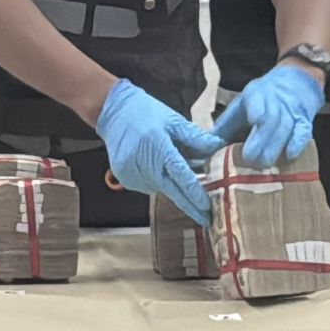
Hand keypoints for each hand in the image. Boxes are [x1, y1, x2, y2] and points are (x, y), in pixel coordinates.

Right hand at [97, 80, 224, 224]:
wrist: (113, 112)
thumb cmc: (143, 112)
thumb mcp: (173, 120)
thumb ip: (195, 137)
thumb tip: (216, 146)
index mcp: (158, 147)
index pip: (180, 175)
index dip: (194, 193)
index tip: (206, 207)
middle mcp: (144, 164)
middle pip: (172, 191)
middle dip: (190, 207)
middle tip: (206, 218)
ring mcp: (132, 173)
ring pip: (161, 188)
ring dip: (173, 185)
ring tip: (174, 168)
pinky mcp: (125, 178)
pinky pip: (149, 185)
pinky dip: (158, 179)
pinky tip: (156, 165)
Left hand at [209, 64, 323, 167]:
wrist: (296, 83)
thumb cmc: (262, 99)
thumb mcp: (242, 104)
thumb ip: (226, 124)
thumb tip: (208, 144)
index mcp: (256, 96)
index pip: (256, 103)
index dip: (256, 114)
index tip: (250, 127)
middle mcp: (275, 102)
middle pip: (270, 120)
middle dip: (261, 141)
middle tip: (251, 160)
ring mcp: (291, 111)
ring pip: (285, 127)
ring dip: (275, 146)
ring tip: (265, 164)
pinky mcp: (305, 120)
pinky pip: (303, 131)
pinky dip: (297, 143)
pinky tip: (290, 155)